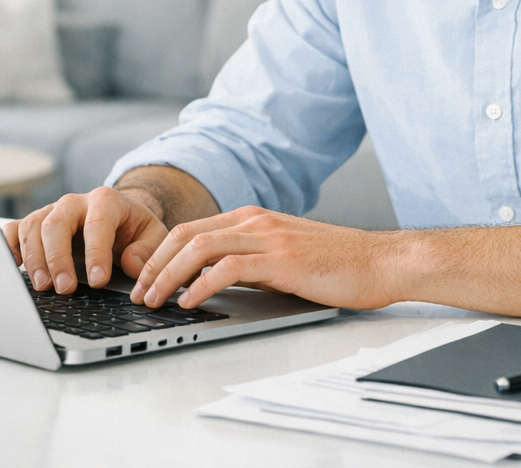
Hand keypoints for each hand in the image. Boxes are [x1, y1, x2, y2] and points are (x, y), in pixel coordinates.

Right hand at [3, 186, 168, 292]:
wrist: (118, 218)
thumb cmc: (134, 230)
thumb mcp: (153, 236)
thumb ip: (147, 249)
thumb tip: (131, 264)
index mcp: (106, 201)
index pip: (97, 223)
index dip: (96, 252)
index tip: (99, 280)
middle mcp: (74, 203)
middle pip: (56, 224)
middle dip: (58, 258)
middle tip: (64, 288)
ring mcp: (51, 212)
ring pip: (32, 227)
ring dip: (34, 259)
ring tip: (43, 287)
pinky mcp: (34, 225)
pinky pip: (13, 230)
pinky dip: (9, 247)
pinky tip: (13, 266)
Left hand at [128, 206, 402, 310]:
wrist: (381, 262)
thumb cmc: (340, 264)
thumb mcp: (286, 257)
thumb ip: (252, 262)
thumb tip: (216, 283)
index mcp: (254, 219)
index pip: (192, 230)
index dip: (160, 254)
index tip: (144, 280)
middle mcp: (256, 221)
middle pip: (185, 235)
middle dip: (154, 265)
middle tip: (138, 293)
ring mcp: (268, 237)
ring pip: (199, 247)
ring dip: (168, 276)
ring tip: (154, 301)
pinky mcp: (280, 259)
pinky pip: (227, 268)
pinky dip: (200, 285)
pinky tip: (189, 303)